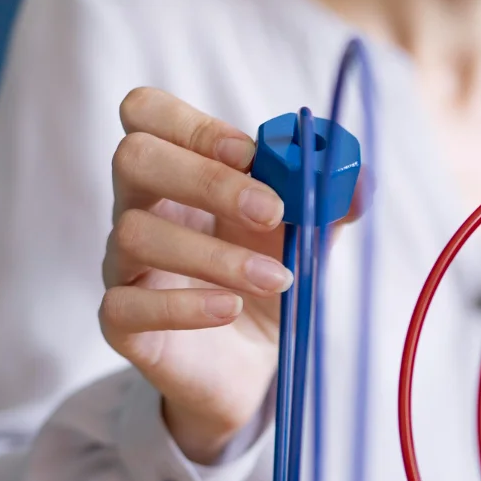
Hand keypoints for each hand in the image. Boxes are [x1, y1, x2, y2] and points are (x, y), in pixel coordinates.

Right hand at [101, 88, 290, 464]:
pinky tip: (229, 308)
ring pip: (136, 234)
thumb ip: (327, 205)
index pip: (148, 114)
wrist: (253, 366)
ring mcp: (123, 265)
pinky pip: (127, 304)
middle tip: (271, 212)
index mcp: (178, 173)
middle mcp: (139, 208)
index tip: (252, 154)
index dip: (195, 124)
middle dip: (208, 179)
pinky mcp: (121, 323)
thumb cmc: (266, 285)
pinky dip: (184, 305)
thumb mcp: (304, 239)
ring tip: (276, 281)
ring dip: (216, 254)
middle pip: (134, 158)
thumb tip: (360, 177)